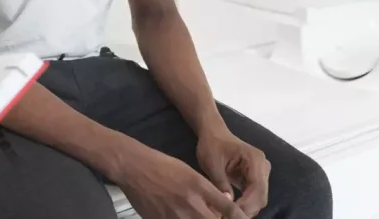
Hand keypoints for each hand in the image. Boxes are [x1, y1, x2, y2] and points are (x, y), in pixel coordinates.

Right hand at [113, 140, 248, 218]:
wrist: (135, 168)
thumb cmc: (163, 166)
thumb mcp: (190, 172)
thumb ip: (208, 190)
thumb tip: (224, 205)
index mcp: (200, 188)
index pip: (229, 209)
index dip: (240, 217)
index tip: (243, 218)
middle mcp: (191, 204)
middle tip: (219, 217)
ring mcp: (176, 216)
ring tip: (199, 216)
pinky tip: (184, 218)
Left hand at [197, 130, 270, 216]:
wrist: (214, 134)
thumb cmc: (212, 145)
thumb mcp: (212, 163)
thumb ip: (221, 183)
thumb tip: (227, 203)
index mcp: (255, 159)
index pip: (257, 188)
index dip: (246, 204)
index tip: (231, 213)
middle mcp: (263, 166)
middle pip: (261, 196)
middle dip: (246, 210)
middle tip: (228, 217)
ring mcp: (261, 173)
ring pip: (259, 199)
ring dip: (246, 209)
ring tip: (228, 215)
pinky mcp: (256, 178)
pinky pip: (254, 196)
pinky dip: (244, 204)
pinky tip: (232, 210)